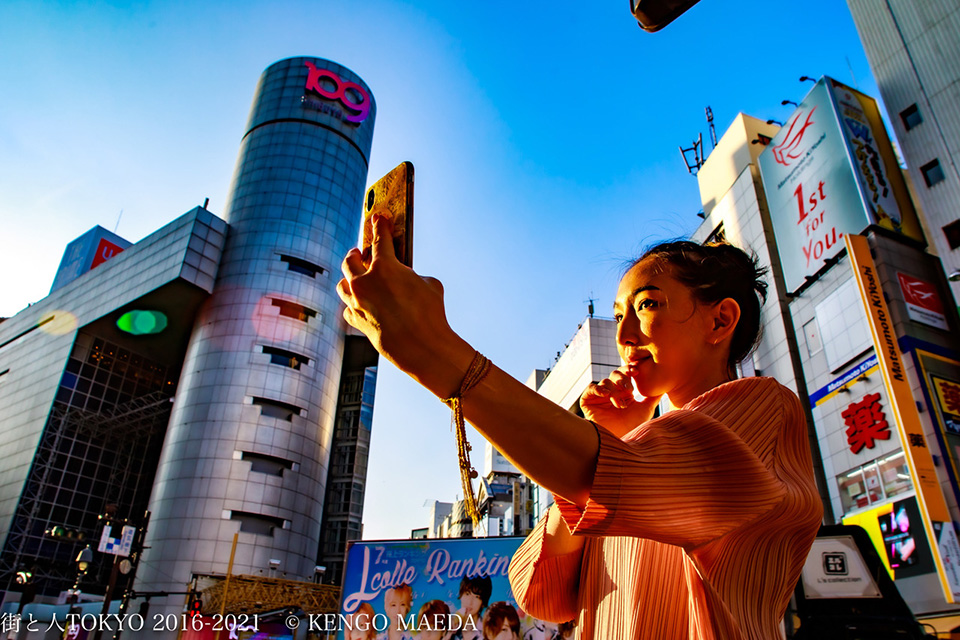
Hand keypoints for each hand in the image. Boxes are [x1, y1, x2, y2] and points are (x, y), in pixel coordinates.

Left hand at [337, 215, 473, 396]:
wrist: (422, 347)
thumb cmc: (431, 313)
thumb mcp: (429, 284)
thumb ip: (411, 275)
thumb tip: (403, 278)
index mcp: (385, 267)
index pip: (380, 239)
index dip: (379, 226)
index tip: (377, 218)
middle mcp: (365, 282)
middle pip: (350, 260)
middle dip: (355, 253)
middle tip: (360, 252)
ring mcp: (357, 303)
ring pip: (342, 285)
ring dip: (349, 279)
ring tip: (355, 278)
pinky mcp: (356, 322)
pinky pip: (348, 309)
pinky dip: (354, 305)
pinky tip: (361, 305)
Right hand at [579, 368, 660, 436]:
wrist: (620, 440)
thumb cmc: (634, 427)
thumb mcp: (646, 408)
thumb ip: (653, 395)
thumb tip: (665, 384)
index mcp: (624, 392)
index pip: (625, 374)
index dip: (629, 370)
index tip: (636, 371)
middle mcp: (611, 392)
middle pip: (614, 374)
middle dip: (622, 378)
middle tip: (629, 389)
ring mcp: (599, 396)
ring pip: (605, 382)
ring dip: (614, 391)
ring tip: (620, 405)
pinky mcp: (588, 402)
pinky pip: (591, 389)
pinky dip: (598, 389)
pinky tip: (606, 394)